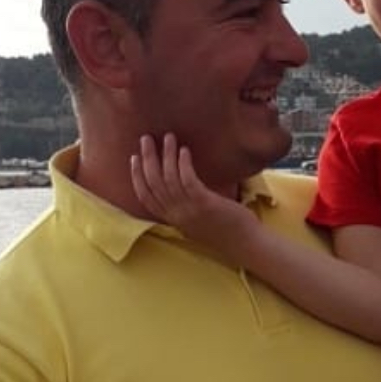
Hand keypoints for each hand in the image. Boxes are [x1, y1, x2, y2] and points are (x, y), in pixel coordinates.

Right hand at [130, 133, 252, 251]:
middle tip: (145, 139)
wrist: (246, 244)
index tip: (134, 158)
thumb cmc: (227, 230)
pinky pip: (188, 180)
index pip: (145, 197)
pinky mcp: (205, 204)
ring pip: (169, 179)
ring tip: (168, 137)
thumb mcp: (198, 220)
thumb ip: (187, 206)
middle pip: (153, 184)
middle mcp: (177, 215)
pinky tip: (185, 150)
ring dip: (166, 155)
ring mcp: (189, 210)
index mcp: (173, 219)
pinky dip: (183, 163)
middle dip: (147, 159)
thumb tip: (185, 184)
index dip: (136, 176)